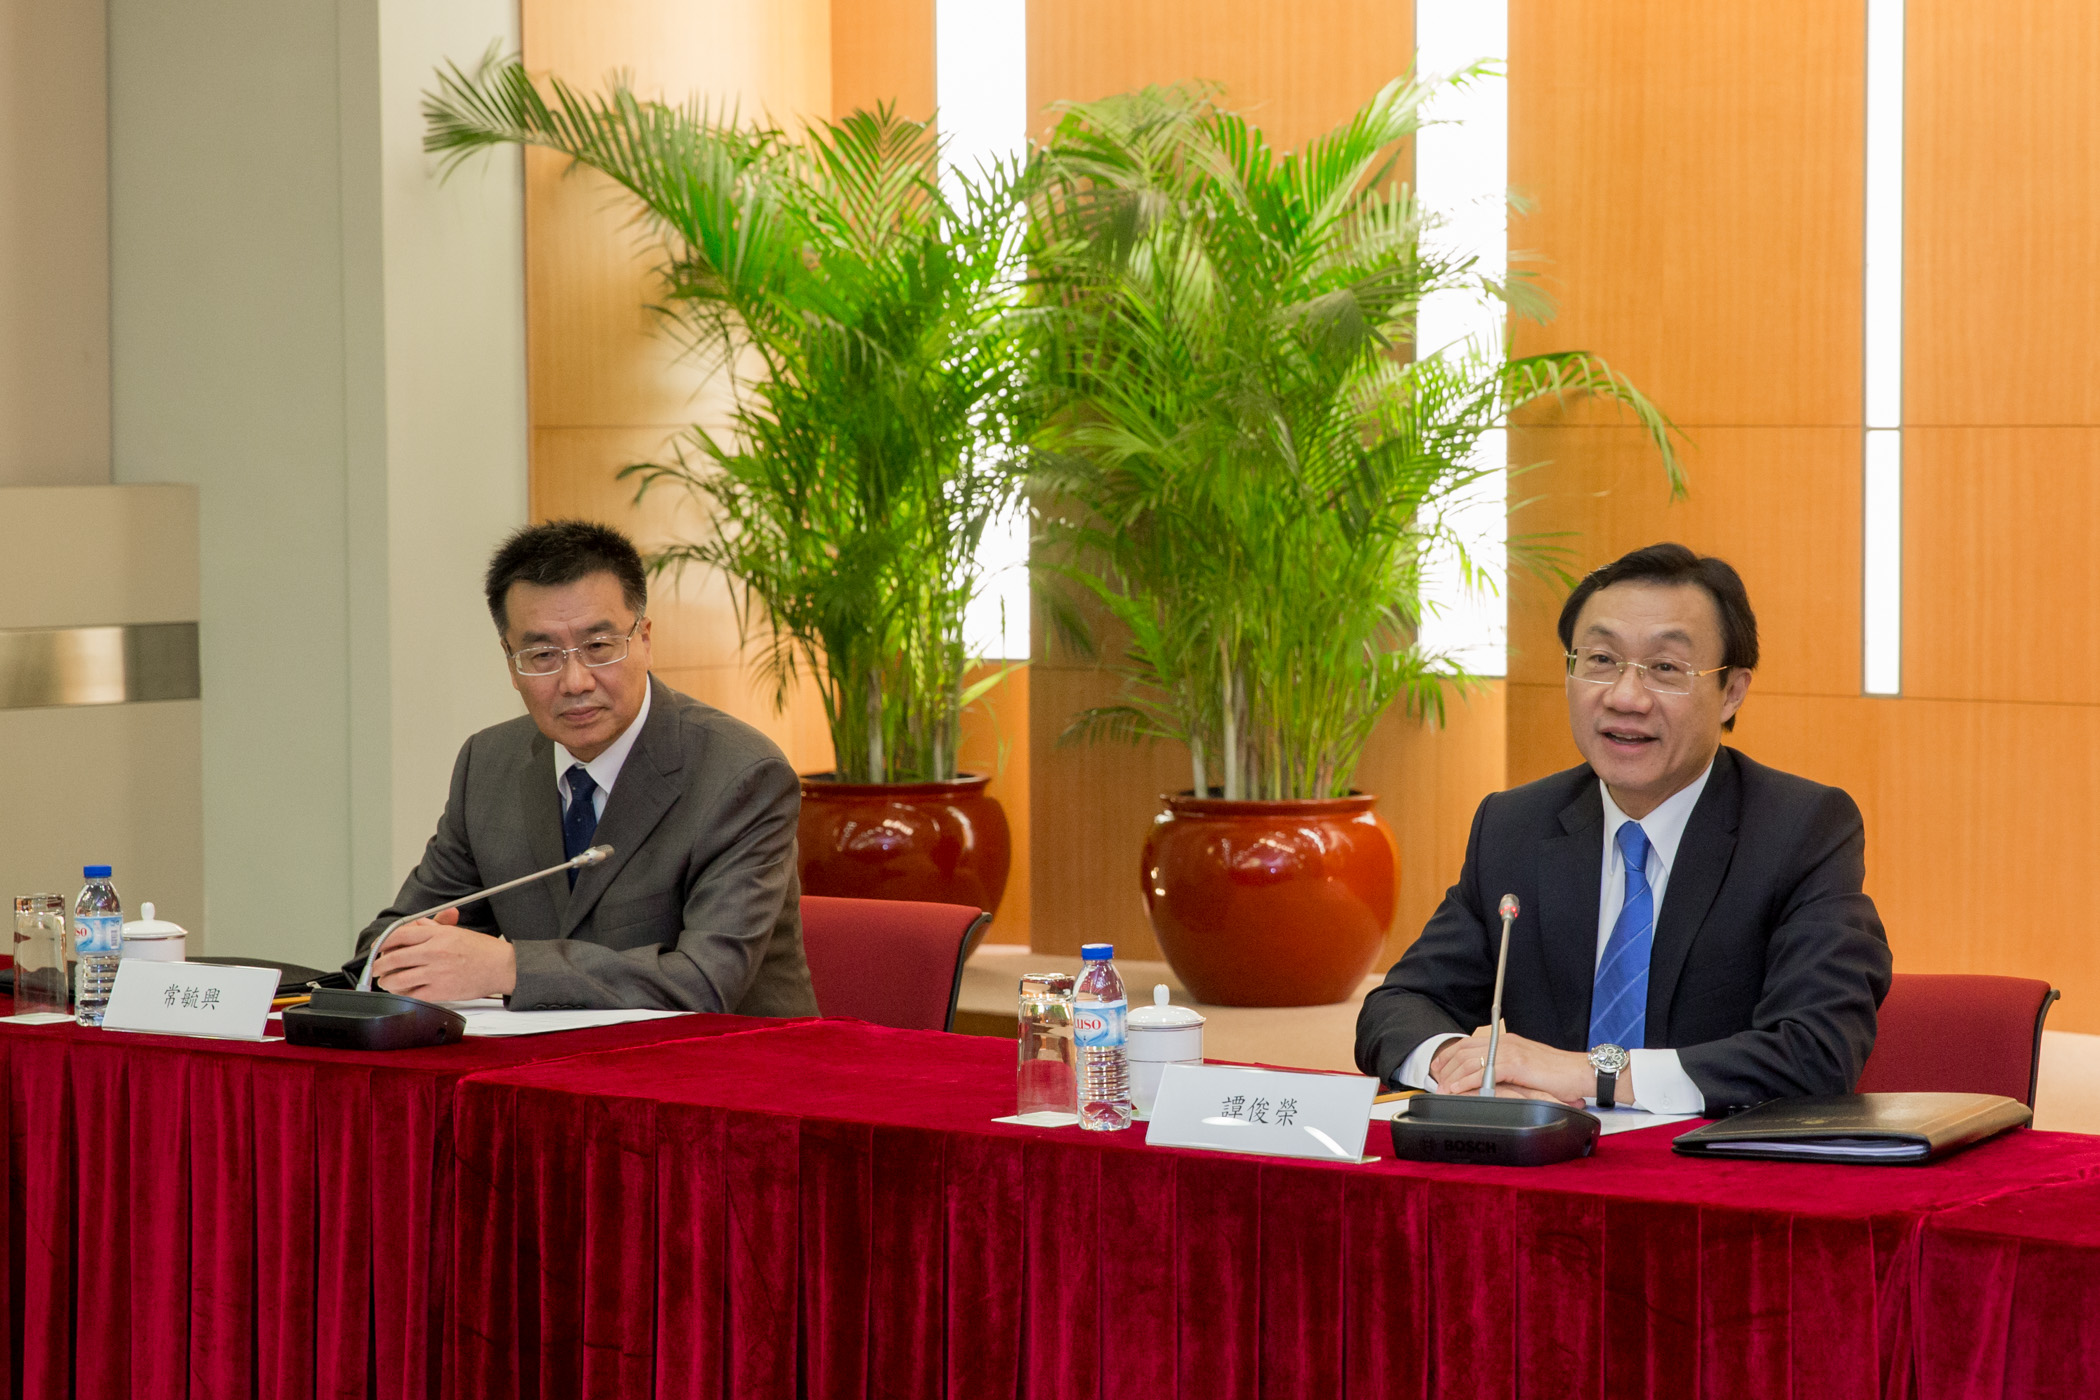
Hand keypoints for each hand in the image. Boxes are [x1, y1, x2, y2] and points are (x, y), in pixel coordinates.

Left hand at [370, 908, 517, 1000]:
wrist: (502, 967)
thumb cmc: (482, 950)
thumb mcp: (457, 932)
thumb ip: (433, 928)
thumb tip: (415, 925)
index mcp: (438, 935)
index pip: (400, 935)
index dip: (383, 942)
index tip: (377, 947)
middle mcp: (434, 952)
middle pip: (394, 957)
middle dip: (379, 964)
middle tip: (376, 968)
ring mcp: (436, 972)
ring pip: (398, 978)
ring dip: (387, 981)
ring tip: (386, 981)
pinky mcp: (440, 991)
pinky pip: (411, 994)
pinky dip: (402, 994)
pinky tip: (401, 991)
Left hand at [1430, 1025, 1603, 1107]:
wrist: (1580, 1072)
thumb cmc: (1558, 1074)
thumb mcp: (1527, 1068)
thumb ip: (1508, 1070)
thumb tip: (1490, 1080)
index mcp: (1507, 1041)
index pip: (1469, 1043)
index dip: (1449, 1055)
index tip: (1438, 1069)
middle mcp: (1506, 1042)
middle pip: (1464, 1050)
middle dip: (1445, 1066)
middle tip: (1434, 1082)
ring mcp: (1510, 1051)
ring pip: (1470, 1060)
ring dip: (1452, 1076)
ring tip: (1441, 1090)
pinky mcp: (1516, 1064)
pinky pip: (1484, 1072)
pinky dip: (1466, 1081)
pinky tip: (1456, 1090)